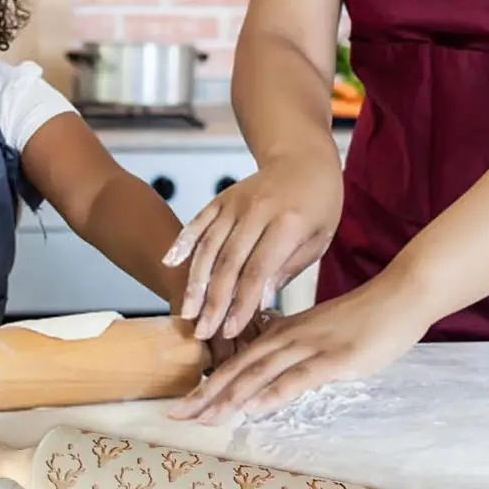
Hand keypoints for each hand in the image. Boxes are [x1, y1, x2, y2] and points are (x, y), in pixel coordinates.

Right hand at [162, 154, 342, 341]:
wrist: (304, 158)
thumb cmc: (318, 204)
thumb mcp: (318, 239)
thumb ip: (287, 268)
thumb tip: (260, 300)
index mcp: (287, 223)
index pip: (258, 271)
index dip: (242, 303)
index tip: (231, 330)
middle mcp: (256, 211)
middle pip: (228, 263)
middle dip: (214, 302)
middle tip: (203, 331)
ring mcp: (235, 202)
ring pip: (208, 246)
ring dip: (195, 282)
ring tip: (187, 311)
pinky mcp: (222, 198)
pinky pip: (199, 221)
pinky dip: (183, 241)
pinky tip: (169, 263)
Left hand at [169, 271, 428, 422]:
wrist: (399, 297)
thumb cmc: (364, 318)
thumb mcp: (322, 333)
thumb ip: (297, 349)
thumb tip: (275, 367)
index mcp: (284, 333)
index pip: (237, 362)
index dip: (208, 384)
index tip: (183, 404)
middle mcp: (289, 338)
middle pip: (238, 369)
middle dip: (205, 395)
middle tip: (175, 415)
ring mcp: (310, 347)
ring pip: (260, 374)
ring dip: (229, 397)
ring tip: (202, 417)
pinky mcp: (334, 358)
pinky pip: (298, 377)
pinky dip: (273, 393)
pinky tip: (253, 407)